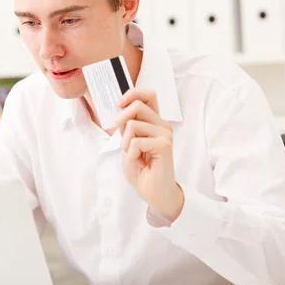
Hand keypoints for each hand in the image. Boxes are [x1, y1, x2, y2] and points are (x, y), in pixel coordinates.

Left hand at [116, 89, 183, 220]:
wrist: (152, 191)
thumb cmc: (141, 168)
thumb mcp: (127, 141)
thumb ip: (127, 124)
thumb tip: (121, 105)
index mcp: (154, 121)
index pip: (148, 95)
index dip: (132, 94)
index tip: (120, 104)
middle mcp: (162, 124)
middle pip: (137, 105)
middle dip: (122, 123)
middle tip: (126, 142)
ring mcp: (165, 134)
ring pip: (133, 125)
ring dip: (126, 143)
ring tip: (135, 155)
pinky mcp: (164, 145)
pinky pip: (136, 141)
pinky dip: (131, 153)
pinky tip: (140, 161)